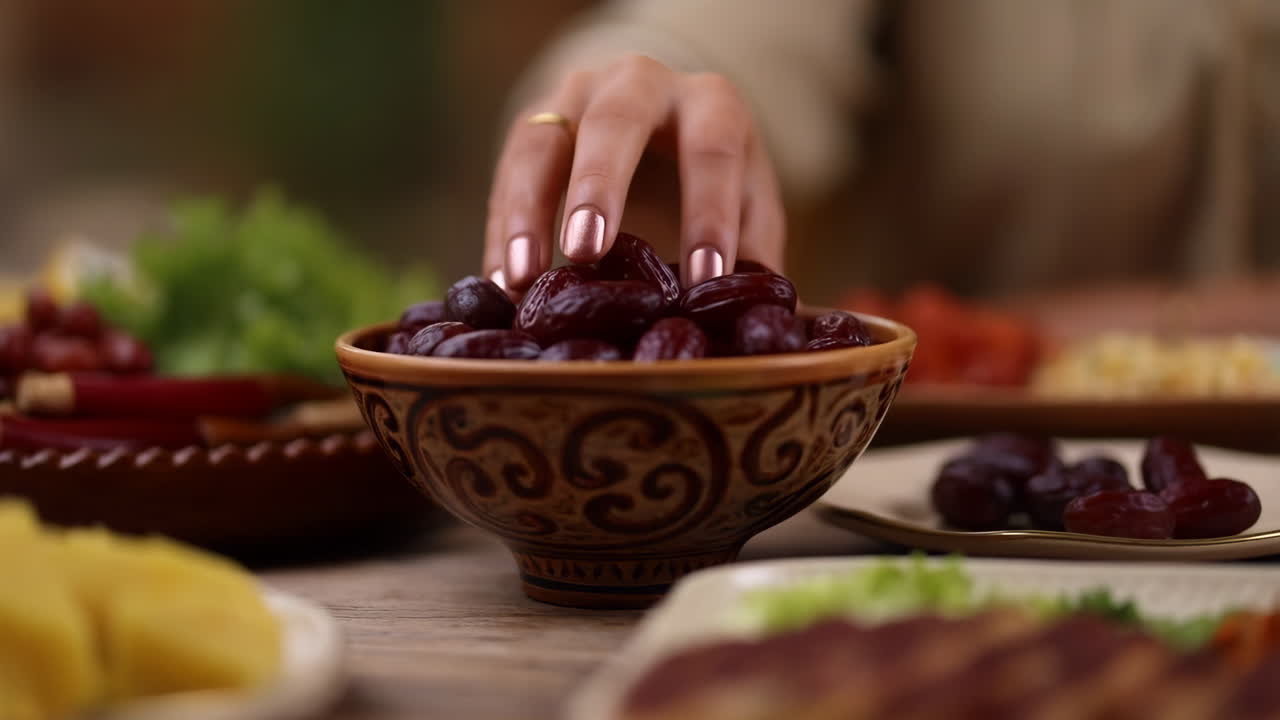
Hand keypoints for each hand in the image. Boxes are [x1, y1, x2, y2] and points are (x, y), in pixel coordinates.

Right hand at [484, 54, 784, 292]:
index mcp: (710, 103)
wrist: (659, 122)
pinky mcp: (531, 126)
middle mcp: (638, 84)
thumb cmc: (712, 179)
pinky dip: (502, 231)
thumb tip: (759, 320)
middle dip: (600, 184)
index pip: (713, 148)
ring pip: (541, 141)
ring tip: (521, 278)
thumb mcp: (747, 204)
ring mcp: (575, 99)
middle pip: (617, 120)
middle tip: (587, 251)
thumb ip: (754, 252)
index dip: (709, 212)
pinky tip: (499, 283)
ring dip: (528, 211)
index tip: (702, 278)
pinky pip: (506, 175)